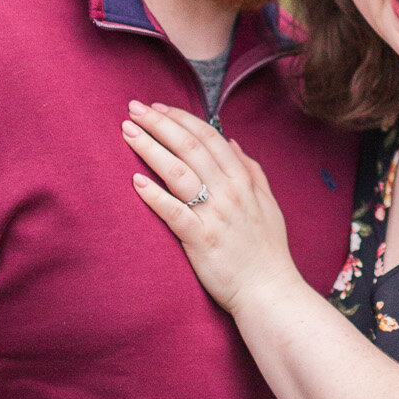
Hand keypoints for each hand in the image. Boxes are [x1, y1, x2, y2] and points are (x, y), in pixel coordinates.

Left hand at [124, 101, 299, 314]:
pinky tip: (135, 180)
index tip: (158, 107)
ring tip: (127, 132)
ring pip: (178, 172)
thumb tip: (232, 142)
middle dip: (160, 123)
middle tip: (133, 108)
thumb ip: (251, 170)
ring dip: (151, 148)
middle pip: (190, 147)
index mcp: (243, 180)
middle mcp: (229, 192)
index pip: (209, 137)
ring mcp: (215, 216)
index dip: (182, 118)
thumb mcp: (267, 203)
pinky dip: (154, 195)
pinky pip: (174, 212)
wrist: (270, 292)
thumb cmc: (267, 251)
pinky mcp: (201, 241)